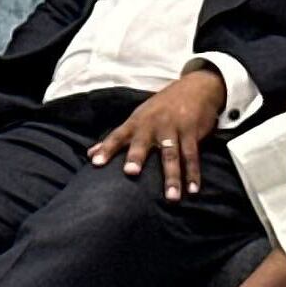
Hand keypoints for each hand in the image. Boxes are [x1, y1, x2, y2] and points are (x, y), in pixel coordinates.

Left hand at [88, 69, 227, 200]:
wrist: (195, 88)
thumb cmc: (160, 108)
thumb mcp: (137, 118)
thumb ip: (116, 138)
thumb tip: (90, 154)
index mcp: (136, 122)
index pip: (117, 135)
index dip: (106, 148)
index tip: (95, 163)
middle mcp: (152, 125)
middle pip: (143, 142)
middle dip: (136, 156)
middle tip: (131, 173)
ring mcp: (173, 128)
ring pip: (171, 154)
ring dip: (172, 177)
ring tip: (171, 198)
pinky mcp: (191, 132)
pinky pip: (192, 156)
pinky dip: (193, 174)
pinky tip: (193, 190)